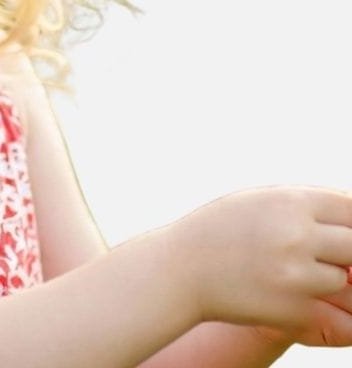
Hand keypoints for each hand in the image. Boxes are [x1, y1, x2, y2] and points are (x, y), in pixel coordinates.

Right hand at [170, 185, 351, 345]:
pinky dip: (325, 306)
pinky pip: (337, 314)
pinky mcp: (295, 309)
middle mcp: (298, 235)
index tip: (341, 228)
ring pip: (343, 278)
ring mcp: (298, 274)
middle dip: (344, 249)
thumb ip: (304, 205)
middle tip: (323, 253)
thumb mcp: (258, 201)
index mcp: (290, 202)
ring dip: (327, 276)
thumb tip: (351, 215)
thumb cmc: (220, 230)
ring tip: (295, 271)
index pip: (351, 207)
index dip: (351, 219)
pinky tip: (300, 293)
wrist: (181, 268)